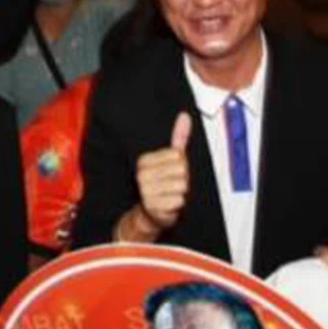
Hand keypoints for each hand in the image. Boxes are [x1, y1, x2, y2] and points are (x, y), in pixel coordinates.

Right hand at [127, 113, 192, 238]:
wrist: (152, 212)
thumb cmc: (165, 183)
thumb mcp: (173, 159)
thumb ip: (179, 137)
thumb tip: (185, 116)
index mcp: (144, 160)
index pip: (177, 156)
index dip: (181, 165)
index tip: (172, 172)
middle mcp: (142, 174)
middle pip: (181, 170)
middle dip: (183, 179)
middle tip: (173, 185)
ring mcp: (146, 191)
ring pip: (181, 185)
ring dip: (181, 192)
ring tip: (171, 194)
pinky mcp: (152, 206)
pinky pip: (179, 200)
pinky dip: (178, 204)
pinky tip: (170, 204)